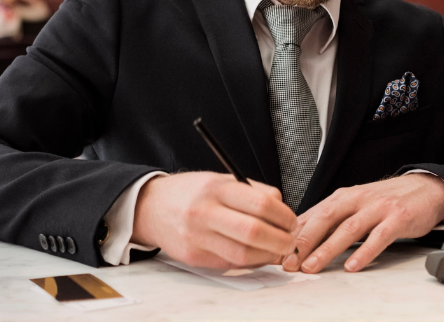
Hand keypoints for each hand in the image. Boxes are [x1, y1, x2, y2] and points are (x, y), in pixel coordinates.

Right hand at [131, 172, 298, 268]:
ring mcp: (197, 236)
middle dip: (281, 240)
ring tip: (276, 249)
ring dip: (268, 256)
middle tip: (290, 240)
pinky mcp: (194, 256)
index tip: (291, 221)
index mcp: (216, 188)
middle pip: (254, 232)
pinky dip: (249, 261)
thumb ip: (253, 192)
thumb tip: (283, 209)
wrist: (152, 207)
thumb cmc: (192, 192)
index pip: (261, 204)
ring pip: (244, 254)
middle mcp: (205, 212)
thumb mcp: (220, 180)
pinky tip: (255, 254)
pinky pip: (230, 263)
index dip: (284, 216)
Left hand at [282, 174, 443, 273]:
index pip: (311, 215)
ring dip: (327, 250)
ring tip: (312, 267)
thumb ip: (331, 219)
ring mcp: (377, 208)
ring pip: (347, 229)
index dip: (292, 234)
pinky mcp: (397, 218)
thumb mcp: (354, 204)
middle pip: (324, 220)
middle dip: (303, 242)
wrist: (424, 189)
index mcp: (342, 196)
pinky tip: (353, 266)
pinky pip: (378, 237)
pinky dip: (364, 252)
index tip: (277, 252)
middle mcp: (356, 199)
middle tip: (289, 262)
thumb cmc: (385, 200)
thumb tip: (300, 237)